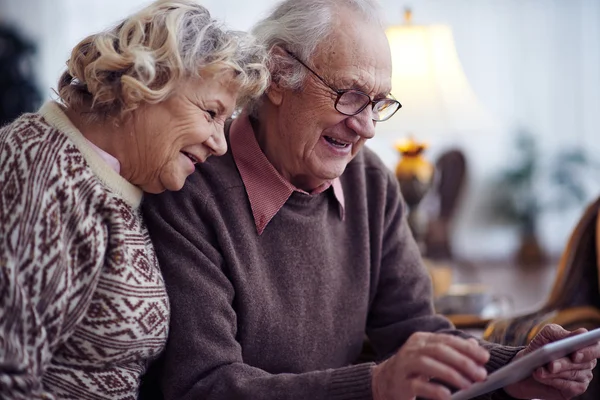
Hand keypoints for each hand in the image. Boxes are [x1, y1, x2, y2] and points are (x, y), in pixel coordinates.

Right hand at [371, 332, 488, 399]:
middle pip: (439, 350)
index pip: (447, 340)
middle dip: (463, 362)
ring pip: (428, 365)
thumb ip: (451, 351)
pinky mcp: (400, 383)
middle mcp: (412, 349)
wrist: (383, 382)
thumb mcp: (431, 357)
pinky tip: (447, 396)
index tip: (485, 358)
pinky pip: (417, 385)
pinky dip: (434, 390)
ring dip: (451, 374)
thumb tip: (476, 347)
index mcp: (421, 340)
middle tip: (481, 375)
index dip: (467, 348)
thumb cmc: (413, 369)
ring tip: (468, 385)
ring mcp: (404, 365)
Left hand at [504, 324, 599, 399]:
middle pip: (582, 363)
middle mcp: (588, 361)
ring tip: (539, 371)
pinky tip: (542, 378)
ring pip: (573, 374)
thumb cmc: (540, 346)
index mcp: (584, 345)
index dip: (588, 351)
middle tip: (550, 365)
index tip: (575, 354)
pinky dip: (554, 381)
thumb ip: (560, 332)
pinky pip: (569, 386)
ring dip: (554, 373)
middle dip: (564, 364)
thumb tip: (581, 333)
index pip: (596, 347)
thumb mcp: (546, 335)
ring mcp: (584, 375)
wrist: (527, 365)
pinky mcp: (577, 388)